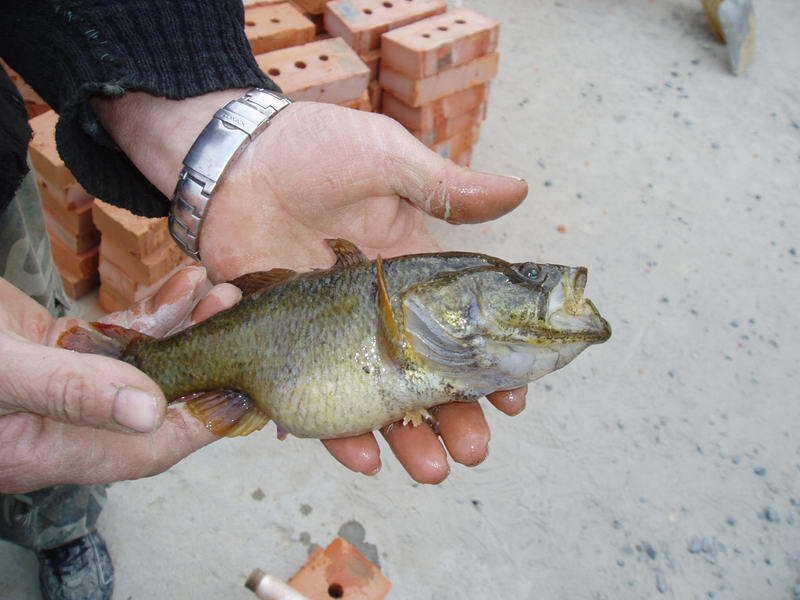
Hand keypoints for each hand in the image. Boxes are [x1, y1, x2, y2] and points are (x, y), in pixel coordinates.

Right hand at [0, 267, 240, 493]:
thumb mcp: (4, 375)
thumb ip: (70, 392)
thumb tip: (149, 411)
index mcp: (50, 449)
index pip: (150, 448)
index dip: (204, 422)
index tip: (248, 392)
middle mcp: (64, 423)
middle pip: (157, 399)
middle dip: (205, 361)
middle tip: (239, 322)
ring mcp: (63, 383)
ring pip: (143, 361)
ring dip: (184, 329)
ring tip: (221, 295)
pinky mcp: (57, 348)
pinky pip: (117, 335)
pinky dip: (152, 312)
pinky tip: (182, 285)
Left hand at [93, 93, 528, 482]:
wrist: (232, 159)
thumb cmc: (313, 150)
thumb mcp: (388, 162)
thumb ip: (446, 188)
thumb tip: (521, 192)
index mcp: (408, 273)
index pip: (459, 329)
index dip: (487, 365)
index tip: (514, 398)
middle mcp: (375, 312)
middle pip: (422, 375)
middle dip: (454, 415)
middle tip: (475, 450)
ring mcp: (330, 332)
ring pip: (374, 395)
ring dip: (404, 436)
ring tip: (432, 469)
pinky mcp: (285, 343)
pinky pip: (311, 394)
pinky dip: (334, 428)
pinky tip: (363, 458)